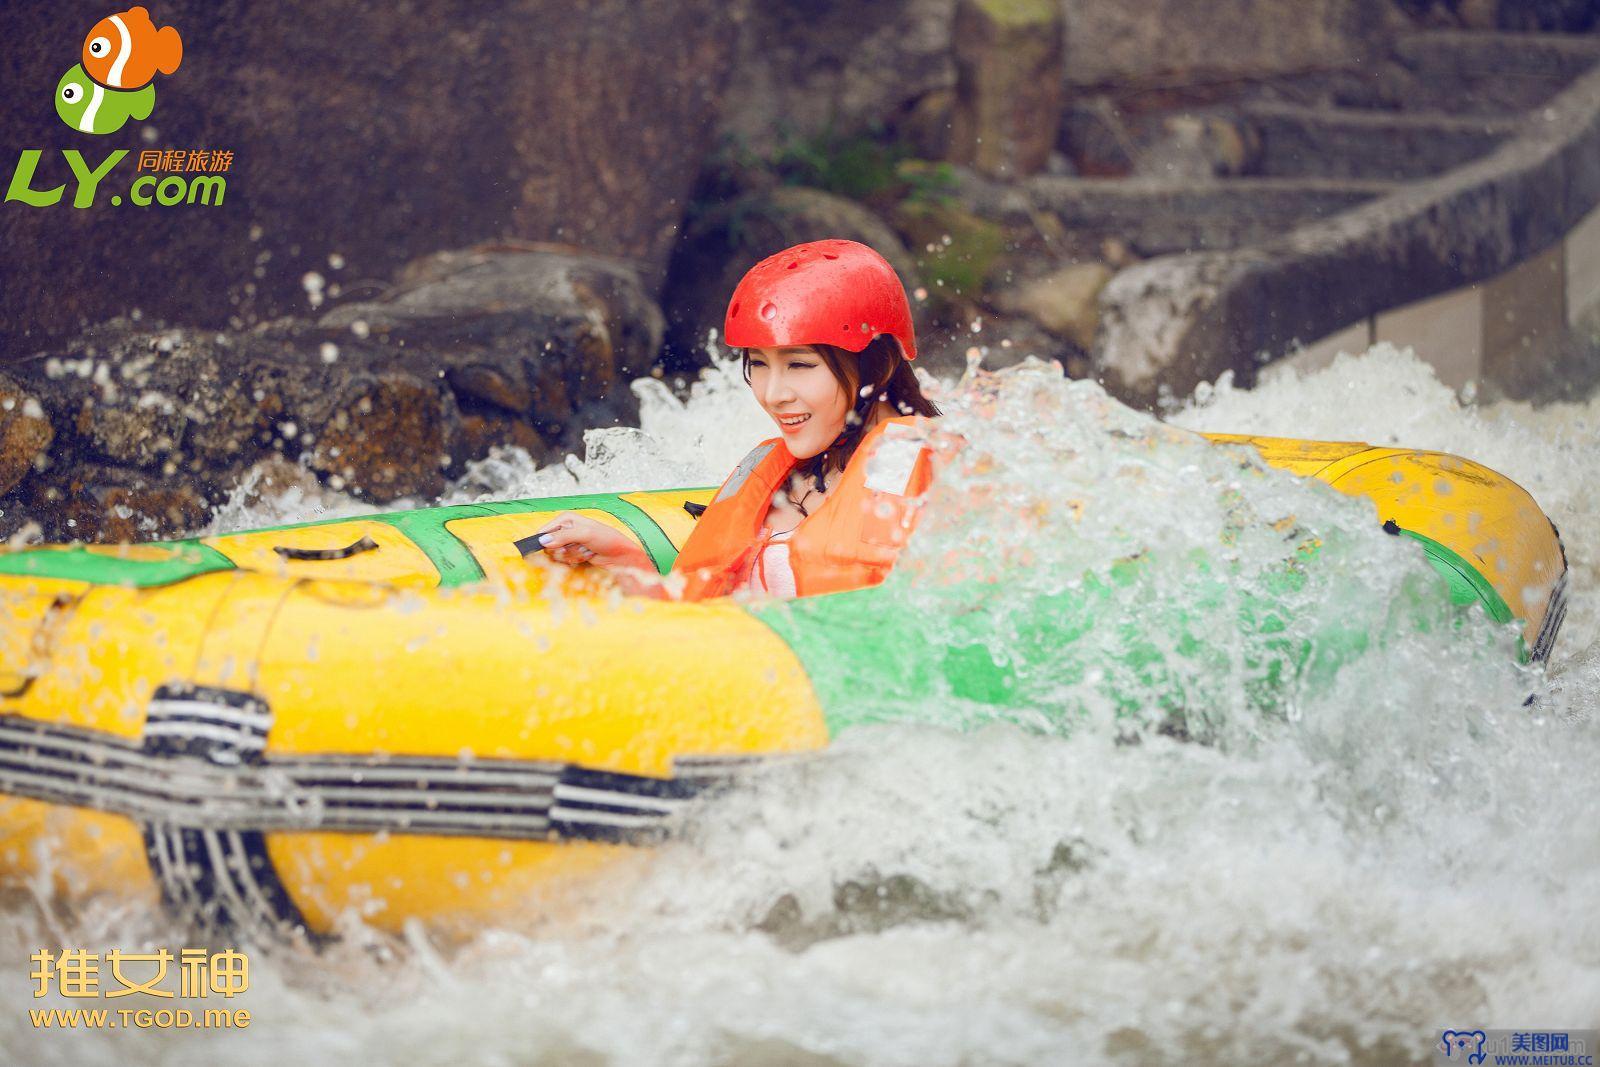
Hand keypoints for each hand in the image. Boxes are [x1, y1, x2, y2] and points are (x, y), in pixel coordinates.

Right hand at [532, 513, 653, 571]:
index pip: (544, 531)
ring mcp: (569, 542)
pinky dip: (576, 560)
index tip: (557, 547)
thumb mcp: (585, 534)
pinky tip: (587, 555)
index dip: (546, 542)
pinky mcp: (573, 553)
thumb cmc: (607, 539)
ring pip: (557, 555)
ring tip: (586, 550)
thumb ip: (563, 537)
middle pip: (548, 546)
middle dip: (564, 550)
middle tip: (579, 547)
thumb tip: (543, 541)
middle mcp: (565, 529)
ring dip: (572, 555)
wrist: (620, 555)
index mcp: (565, 519)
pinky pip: (565, 561)